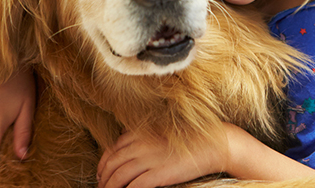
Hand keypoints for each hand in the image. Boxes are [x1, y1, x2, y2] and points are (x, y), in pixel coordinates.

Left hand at [97, 123, 314, 187]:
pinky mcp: (158, 174)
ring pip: (118, 176)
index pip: (113, 148)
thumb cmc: (191, 138)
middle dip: (103, 176)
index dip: (104, 162)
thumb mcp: (164, 132)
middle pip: (112, 162)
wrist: (213, 144)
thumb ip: (146, 138)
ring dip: (109, 186)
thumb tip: (131, 148)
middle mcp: (141, 144)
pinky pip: (133, 186)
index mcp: (142, 133)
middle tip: (101, 185)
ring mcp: (148, 159)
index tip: (102, 171)